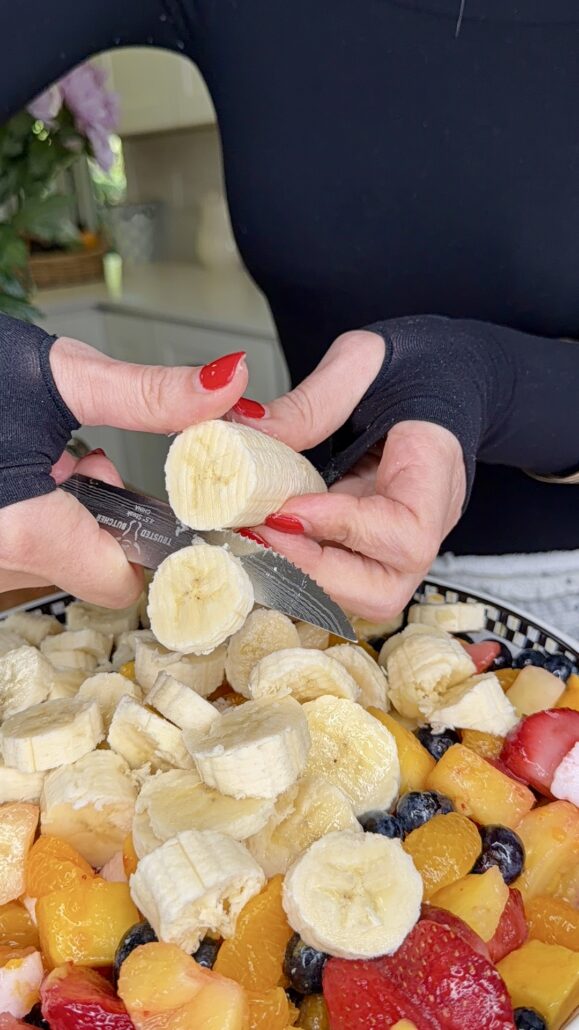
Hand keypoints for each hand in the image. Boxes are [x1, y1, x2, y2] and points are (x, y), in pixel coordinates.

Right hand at [0, 339, 247, 605]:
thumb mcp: (54, 375)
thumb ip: (147, 392)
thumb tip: (228, 384)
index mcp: (24, 531)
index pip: (122, 582)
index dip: (149, 546)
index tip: (156, 505)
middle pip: (85, 564)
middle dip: (99, 515)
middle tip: (81, 456)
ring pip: (44, 555)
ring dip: (58, 513)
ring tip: (37, 456)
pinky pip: (8, 545)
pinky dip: (23, 514)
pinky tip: (8, 470)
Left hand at [230, 331, 465, 619]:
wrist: (444, 374)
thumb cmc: (417, 365)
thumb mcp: (362, 360)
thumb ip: (310, 401)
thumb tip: (246, 431)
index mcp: (435, 470)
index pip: (406, 532)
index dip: (344, 529)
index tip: (289, 508)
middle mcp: (425, 520)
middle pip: (385, 590)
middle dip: (315, 572)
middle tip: (259, 532)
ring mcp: (400, 539)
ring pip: (362, 596)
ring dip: (304, 576)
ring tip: (259, 535)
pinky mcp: (373, 543)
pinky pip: (340, 575)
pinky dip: (299, 563)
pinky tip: (266, 534)